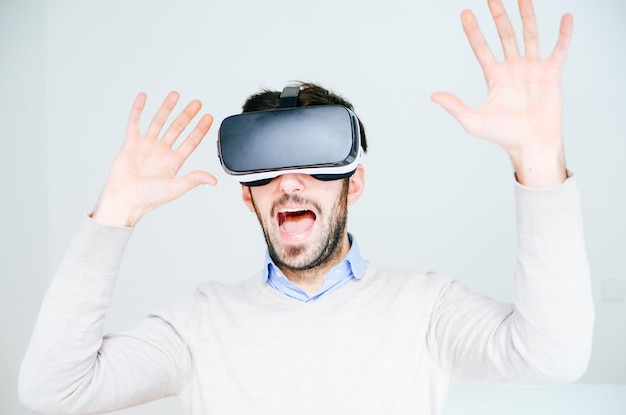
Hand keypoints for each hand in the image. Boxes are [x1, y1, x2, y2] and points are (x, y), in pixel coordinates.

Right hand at [91, 91, 216, 226]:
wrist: (124, 199)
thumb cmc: (148, 198)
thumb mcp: (175, 188)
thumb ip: (193, 180)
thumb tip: (213, 180)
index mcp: (173, 162)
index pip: (191, 141)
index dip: (200, 129)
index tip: (208, 117)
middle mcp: (161, 151)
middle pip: (177, 128)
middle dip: (187, 115)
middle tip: (197, 103)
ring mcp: (146, 145)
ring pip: (158, 122)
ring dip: (167, 108)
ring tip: (175, 94)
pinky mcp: (130, 143)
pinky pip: (134, 122)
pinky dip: (138, 109)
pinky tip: (144, 97)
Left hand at [431, 0, 571, 187]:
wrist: (530, 144)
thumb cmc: (503, 135)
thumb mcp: (473, 121)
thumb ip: (455, 106)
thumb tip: (433, 95)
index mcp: (494, 76)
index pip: (481, 48)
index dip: (473, 31)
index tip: (465, 13)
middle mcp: (513, 68)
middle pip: (504, 35)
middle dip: (498, 16)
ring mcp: (532, 69)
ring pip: (529, 36)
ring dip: (526, 16)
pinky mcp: (551, 74)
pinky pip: (559, 50)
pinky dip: (563, 34)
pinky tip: (565, 18)